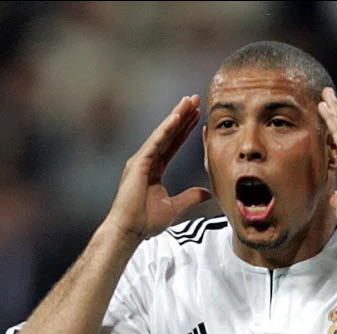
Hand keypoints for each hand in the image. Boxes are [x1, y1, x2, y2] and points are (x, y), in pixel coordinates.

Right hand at [107, 95, 211, 241]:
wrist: (130, 231)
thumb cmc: (146, 221)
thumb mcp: (175, 207)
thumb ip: (191, 197)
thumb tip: (207, 193)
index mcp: (154, 170)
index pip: (173, 145)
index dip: (185, 130)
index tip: (197, 116)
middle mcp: (146, 161)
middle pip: (168, 134)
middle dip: (182, 116)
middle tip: (195, 100)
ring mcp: (141, 161)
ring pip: (162, 134)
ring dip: (176, 116)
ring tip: (188, 101)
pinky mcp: (138, 164)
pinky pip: (155, 143)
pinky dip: (166, 130)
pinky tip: (177, 118)